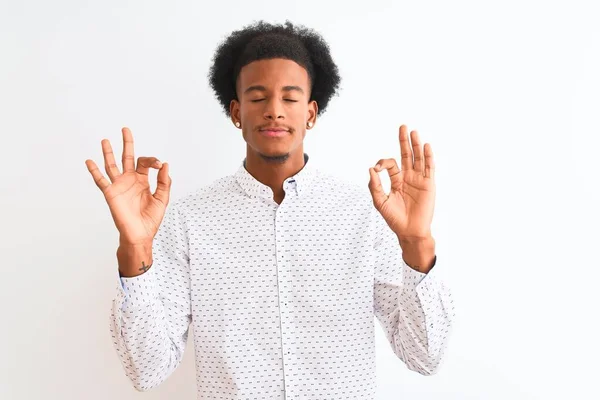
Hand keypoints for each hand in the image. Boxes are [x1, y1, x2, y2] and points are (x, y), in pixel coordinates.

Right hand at [85, 127, 171, 245]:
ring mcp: (119, 186)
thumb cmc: (150, 219)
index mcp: (143, 181)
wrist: (140, 235)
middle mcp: (130, 181)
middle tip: (125, 129)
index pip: (145, 163)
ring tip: (105, 140)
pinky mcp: (111, 194)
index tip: (158, 164)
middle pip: (127, 158)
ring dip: (108, 153)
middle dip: (127, 144)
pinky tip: (89, 161)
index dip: (152, 160)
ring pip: (112, 166)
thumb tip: (165, 165)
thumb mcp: (162, 199)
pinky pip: (101, 181)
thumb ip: (164, 182)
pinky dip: (94, 171)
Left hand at [368, 125, 434, 239]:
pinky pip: (429, 168)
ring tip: (414, 132)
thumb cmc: (394, 219)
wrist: (409, 231)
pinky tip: (426, 146)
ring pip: (418, 158)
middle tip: (403, 126)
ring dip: (417, 145)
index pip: (391, 164)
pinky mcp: (429, 185)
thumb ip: (374, 186)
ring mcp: (419, 180)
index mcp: (397, 180)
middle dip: (404, 141)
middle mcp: (408, 177)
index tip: (377, 169)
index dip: (383, 163)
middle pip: (407, 155)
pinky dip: (428, 157)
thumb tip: (370, 169)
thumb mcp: (380, 202)